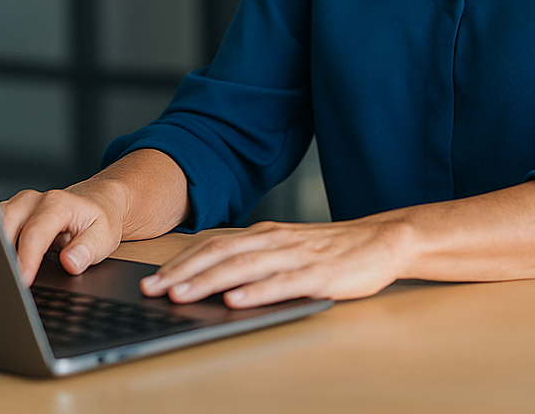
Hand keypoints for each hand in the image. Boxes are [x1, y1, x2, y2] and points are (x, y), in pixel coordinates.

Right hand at [0, 180, 129, 285]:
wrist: (98, 202)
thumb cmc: (100, 218)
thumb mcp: (105, 235)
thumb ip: (88, 249)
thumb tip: (71, 262)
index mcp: (56, 204)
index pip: (34, 234)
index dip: (26, 260)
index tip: (22, 281)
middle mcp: (32, 201)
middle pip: (4, 225)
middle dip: (1, 253)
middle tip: (4, 282)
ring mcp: (18, 206)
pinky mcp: (10, 214)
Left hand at [138, 215, 413, 308]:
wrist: (382, 241)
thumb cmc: (331, 249)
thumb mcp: (286, 247)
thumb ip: (255, 256)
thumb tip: (211, 273)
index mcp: (265, 234)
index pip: (213, 245)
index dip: (180, 262)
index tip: (152, 279)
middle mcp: (275, 240)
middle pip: (220, 254)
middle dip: (183, 272)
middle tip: (153, 290)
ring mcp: (296, 257)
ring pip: (244, 267)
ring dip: (209, 281)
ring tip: (182, 295)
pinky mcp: (318, 276)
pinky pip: (282, 284)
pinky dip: (256, 292)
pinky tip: (236, 301)